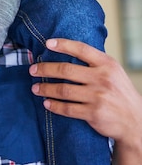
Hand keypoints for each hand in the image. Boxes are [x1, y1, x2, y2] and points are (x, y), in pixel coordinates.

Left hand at [29, 38, 141, 164]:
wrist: (135, 121)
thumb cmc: (120, 92)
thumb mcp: (113, 71)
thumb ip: (95, 61)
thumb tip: (68, 50)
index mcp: (106, 64)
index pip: (81, 49)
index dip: (62, 45)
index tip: (47, 43)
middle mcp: (102, 78)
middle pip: (66, 70)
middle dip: (45, 69)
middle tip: (33, 69)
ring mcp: (97, 97)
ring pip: (64, 90)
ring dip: (46, 89)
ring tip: (35, 88)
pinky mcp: (94, 114)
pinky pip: (68, 108)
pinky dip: (55, 106)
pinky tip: (47, 103)